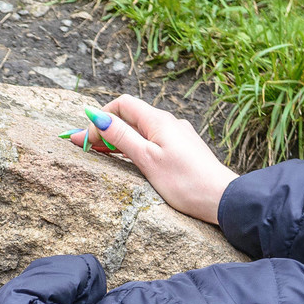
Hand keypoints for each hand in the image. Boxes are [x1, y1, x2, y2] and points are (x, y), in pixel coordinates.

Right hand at [68, 96, 237, 225]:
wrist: (221, 199)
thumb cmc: (184, 182)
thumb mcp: (147, 159)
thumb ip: (122, 137)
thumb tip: (98, 116)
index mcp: (158, 121)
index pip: (122, 105)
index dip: (100, 117)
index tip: (84, 138)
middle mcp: (168, 123)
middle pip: (130, 117)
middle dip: (105, 129)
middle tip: (82, 146)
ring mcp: (177, 136)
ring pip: (140, 130)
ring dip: (118, 139)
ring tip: (99, 153)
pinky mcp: (183, 150)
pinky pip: (152, 141)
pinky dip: (135, 147)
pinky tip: (128, 160)